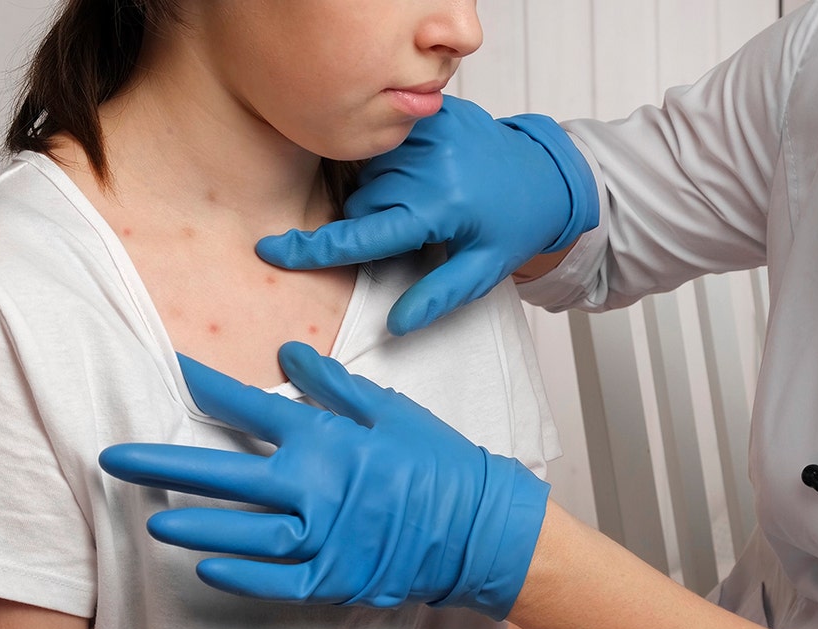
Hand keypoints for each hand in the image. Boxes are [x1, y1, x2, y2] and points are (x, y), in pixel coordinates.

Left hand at [99, 342, 549, 619]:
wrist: (479, 524)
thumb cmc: (437, 461)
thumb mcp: (389, 409)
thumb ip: (332, 383)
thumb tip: (287, 350)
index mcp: (326, 439)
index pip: (250, 408)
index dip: (207, 386)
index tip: (172, 369)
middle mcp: (314, 487)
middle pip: (223, 475)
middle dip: (163, 463)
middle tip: (114, 458)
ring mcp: (321, 537)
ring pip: (240, 533)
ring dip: (194, 525)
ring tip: (153, 519)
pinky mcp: (332, 577)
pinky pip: (273, 581)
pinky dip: (238, 576)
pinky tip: (204, 569)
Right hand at [255, 96, 599, 335]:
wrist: (546, 175)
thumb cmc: (511, 227)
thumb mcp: (482, 270)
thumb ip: (437, 297)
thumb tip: (395, 325)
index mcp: (441, 207)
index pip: (363, 234)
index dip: (313, 248)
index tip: (271, 251)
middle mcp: (431, 164)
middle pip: (362, 204)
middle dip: (373, 224)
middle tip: (416, 229)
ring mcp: (430, 132)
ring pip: (368, 174)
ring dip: (382, 192)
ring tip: (424, 198)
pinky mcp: (433, 113)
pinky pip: (385, 144)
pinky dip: (392, 163)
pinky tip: (423, 171)